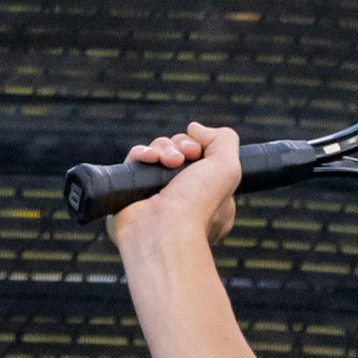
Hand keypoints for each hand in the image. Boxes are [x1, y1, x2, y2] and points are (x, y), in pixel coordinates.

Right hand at [107, 122, 240, 246]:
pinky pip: (135, 161)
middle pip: (180, 152)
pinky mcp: (129, 192)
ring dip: (163, 148)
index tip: (199, 152)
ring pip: (157, 153)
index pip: (204, 160)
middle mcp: (183, 197)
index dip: (201, 148)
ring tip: (168, 161)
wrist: (164, 229)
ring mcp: (156, 194)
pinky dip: (142, 154)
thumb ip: (223, 139)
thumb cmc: (199, 204)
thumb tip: (195, 128)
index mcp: (211, 197)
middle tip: (184, 157)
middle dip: (181, 146)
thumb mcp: (228, 167)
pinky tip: (149, 159)